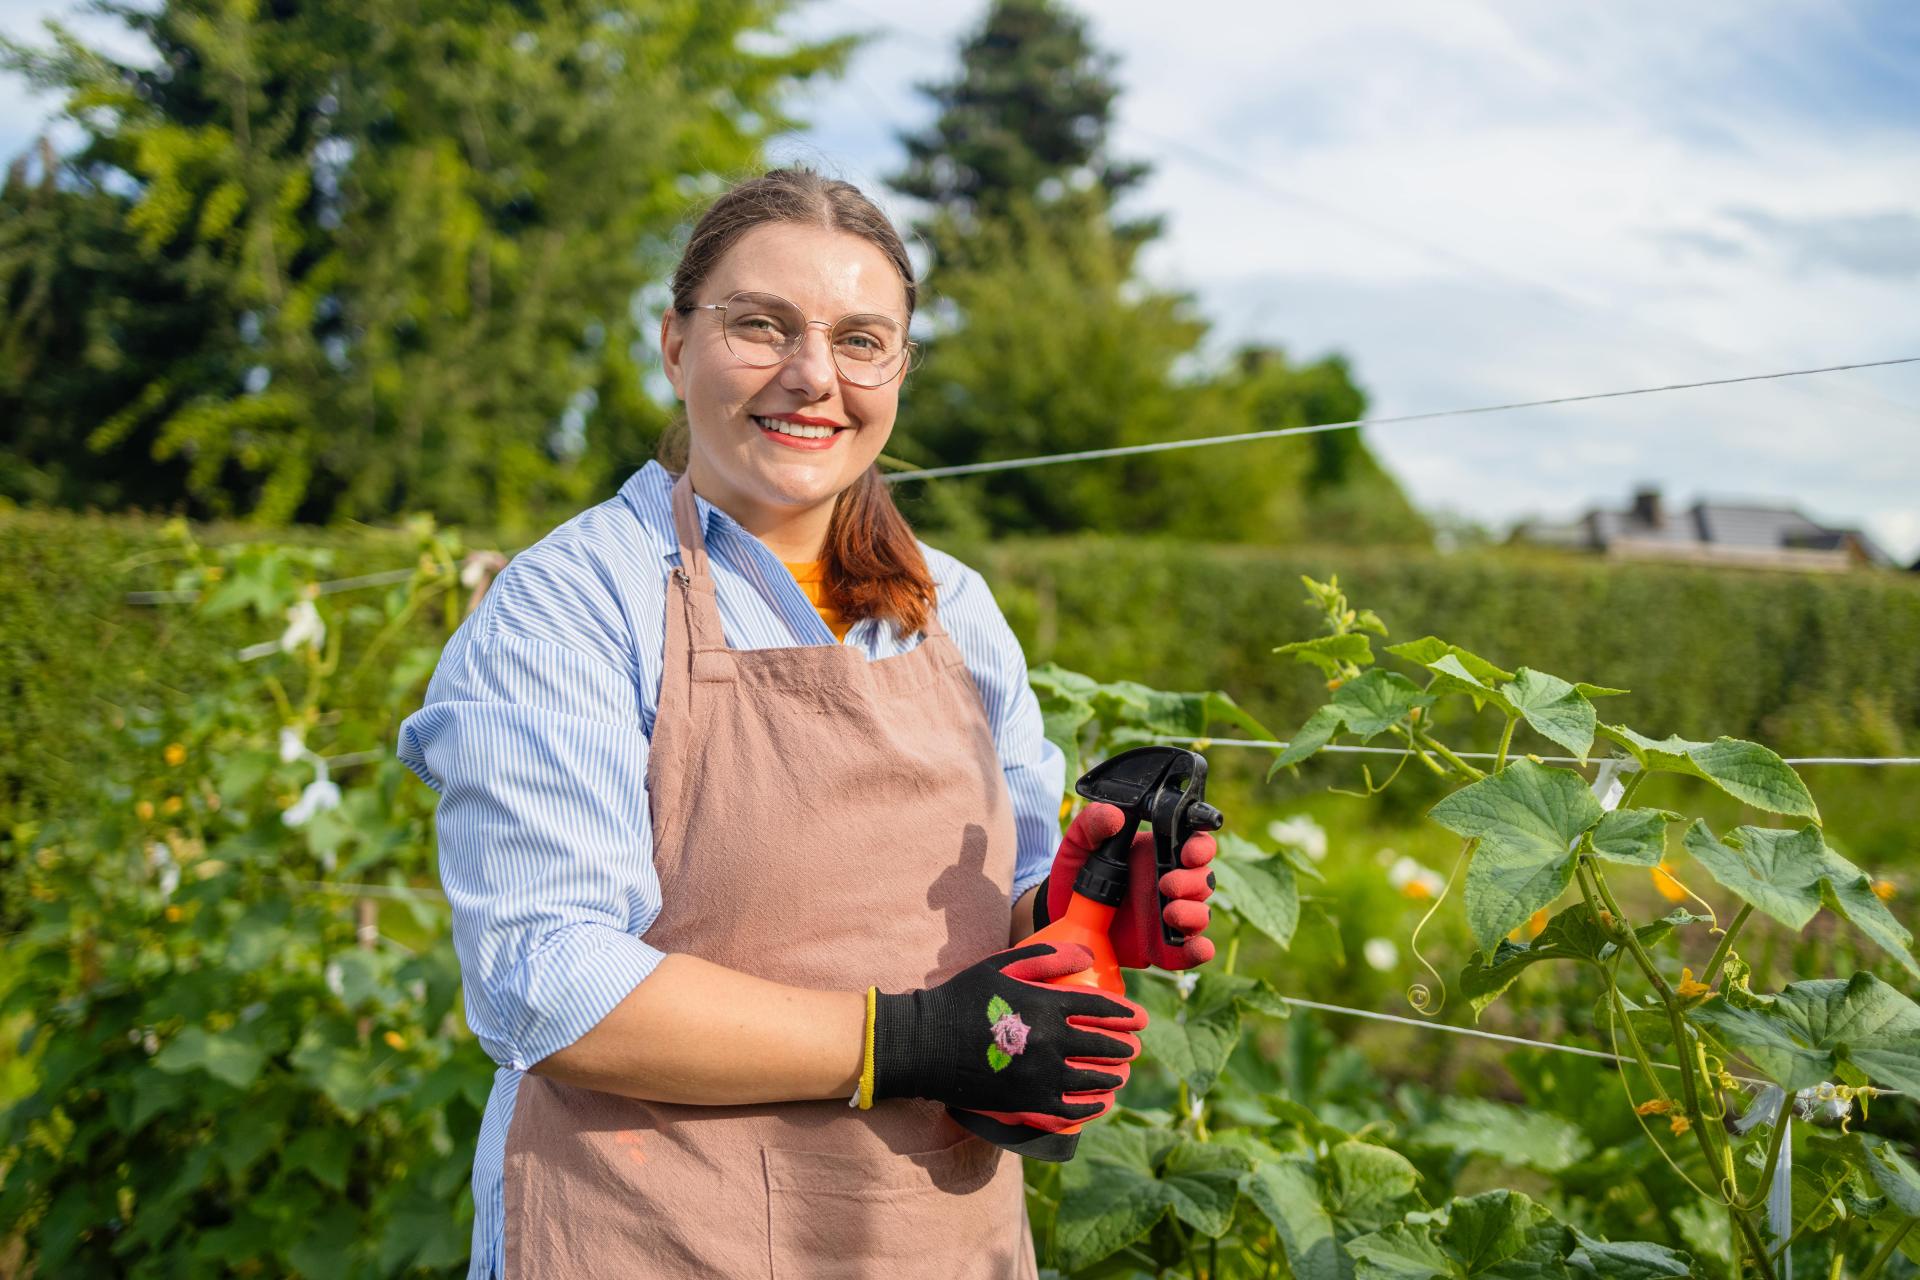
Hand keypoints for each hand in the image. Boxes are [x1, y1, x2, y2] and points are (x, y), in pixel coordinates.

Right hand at [868, 942, 1145, 1132]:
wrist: (925, 1045)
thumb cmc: (963, 999)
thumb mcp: (1001, 967)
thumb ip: (1047, 959)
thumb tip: (1089, 953)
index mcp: (1045, 1005)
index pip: (1100, 1008)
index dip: (1125, 1014)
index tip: (1139, 1018)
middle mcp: (1049, 1042)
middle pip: (1102, 1045)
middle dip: (1123, 1046)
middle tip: (1133, 1047)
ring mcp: (1040, 1076)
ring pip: (1092, 1079)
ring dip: (1112, 1075)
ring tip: (1120, 1074)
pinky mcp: (1028, 1103)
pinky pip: (1072, 1110)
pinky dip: (1092, 1106)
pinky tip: (1100, 1102)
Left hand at [1039, 802, 1216, 969]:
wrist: (1059, 915)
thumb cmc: (1075, 872)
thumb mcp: (1078, 843)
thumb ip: (1092, 823)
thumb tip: (1115, 815)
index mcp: (1158, 853)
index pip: (1195, 844)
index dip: (1201, 846)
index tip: (1189, 852)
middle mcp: (1170, 883)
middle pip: (1204, 879)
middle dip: (1193, 881)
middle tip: (1166, 883)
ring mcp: (1168, 916)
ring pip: (1201, 914)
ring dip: (1194, 913)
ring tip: (1169, 912)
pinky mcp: (1162, 947)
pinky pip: (1188, 951)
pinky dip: (1198, 951)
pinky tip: (1197, 948)